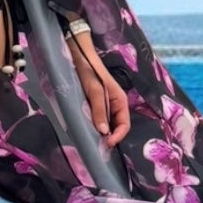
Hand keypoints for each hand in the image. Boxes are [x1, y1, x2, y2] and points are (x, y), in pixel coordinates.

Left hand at [67, 31, 130, 146]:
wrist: (78, 56)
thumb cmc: (90, 72)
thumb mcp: (95, 91)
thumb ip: (99, 110)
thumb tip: (104, 132)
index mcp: (120, 101)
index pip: (124, 125)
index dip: (118, 136)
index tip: (106, 144)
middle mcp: (114, 105)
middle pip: (116, 126)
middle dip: (109, 137)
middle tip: (97, 146)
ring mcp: (104, 105)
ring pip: (106, 124)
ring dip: (100, 132)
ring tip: (91, 140)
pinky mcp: (94, 104)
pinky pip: (97, 118)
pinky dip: (93, 125)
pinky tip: (86, 129)